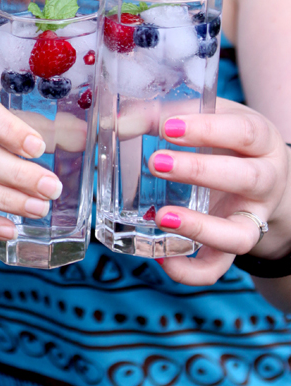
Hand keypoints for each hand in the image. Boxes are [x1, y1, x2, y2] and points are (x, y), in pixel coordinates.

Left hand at [148, 98, 290, 284]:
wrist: (257, 171)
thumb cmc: (223, 137)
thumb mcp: (206, 117)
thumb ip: (166, 115)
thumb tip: (119, 121)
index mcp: (261, 140)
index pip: (244, 133)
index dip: (208, 130)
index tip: (168, 128)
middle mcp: (265, 181)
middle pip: (247, 179)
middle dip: (199, 172)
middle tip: (155, 162)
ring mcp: (252, 218)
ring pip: (239, 233)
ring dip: (199, 227)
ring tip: (161, 217)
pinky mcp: (233, 246)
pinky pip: (218, 268)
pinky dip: (190, 270)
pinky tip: (161, 257)